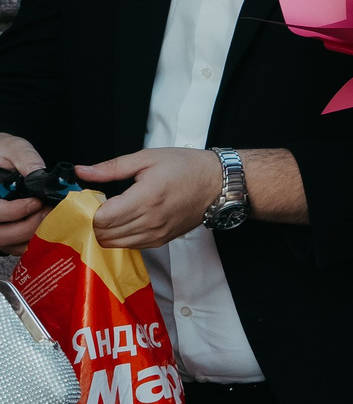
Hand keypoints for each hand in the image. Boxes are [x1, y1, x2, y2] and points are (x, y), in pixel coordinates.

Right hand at [0, 133, 46, 253]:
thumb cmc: (1, 151)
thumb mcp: (11, 147)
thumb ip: (24, 158)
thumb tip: (39, 173)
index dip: (16, 211)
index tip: (36, 202)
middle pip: (0, 235)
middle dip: (29, 225)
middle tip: (48, 211)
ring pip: (7, 244)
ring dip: (32, 235)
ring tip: (48, 217)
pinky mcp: (1, 234)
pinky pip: (13, 247)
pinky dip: (30, 241)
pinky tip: (44, 226)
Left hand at [80, 150, 222, 248]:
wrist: (219, 183)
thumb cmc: (187, 167)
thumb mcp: (148, 158)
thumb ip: (112, 167)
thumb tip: (82, 171)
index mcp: (145, 198)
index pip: (101, 218)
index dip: (89, 209)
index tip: (92, 197)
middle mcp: (150, 221)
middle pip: (104, 233)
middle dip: (94, 221)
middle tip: (99, 205)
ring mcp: (157, 233)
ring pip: (114, 243)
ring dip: (106, 231)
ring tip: (112, 213)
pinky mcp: (162, 240)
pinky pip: (130, 246)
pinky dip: (120, 237)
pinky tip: (125, 221)